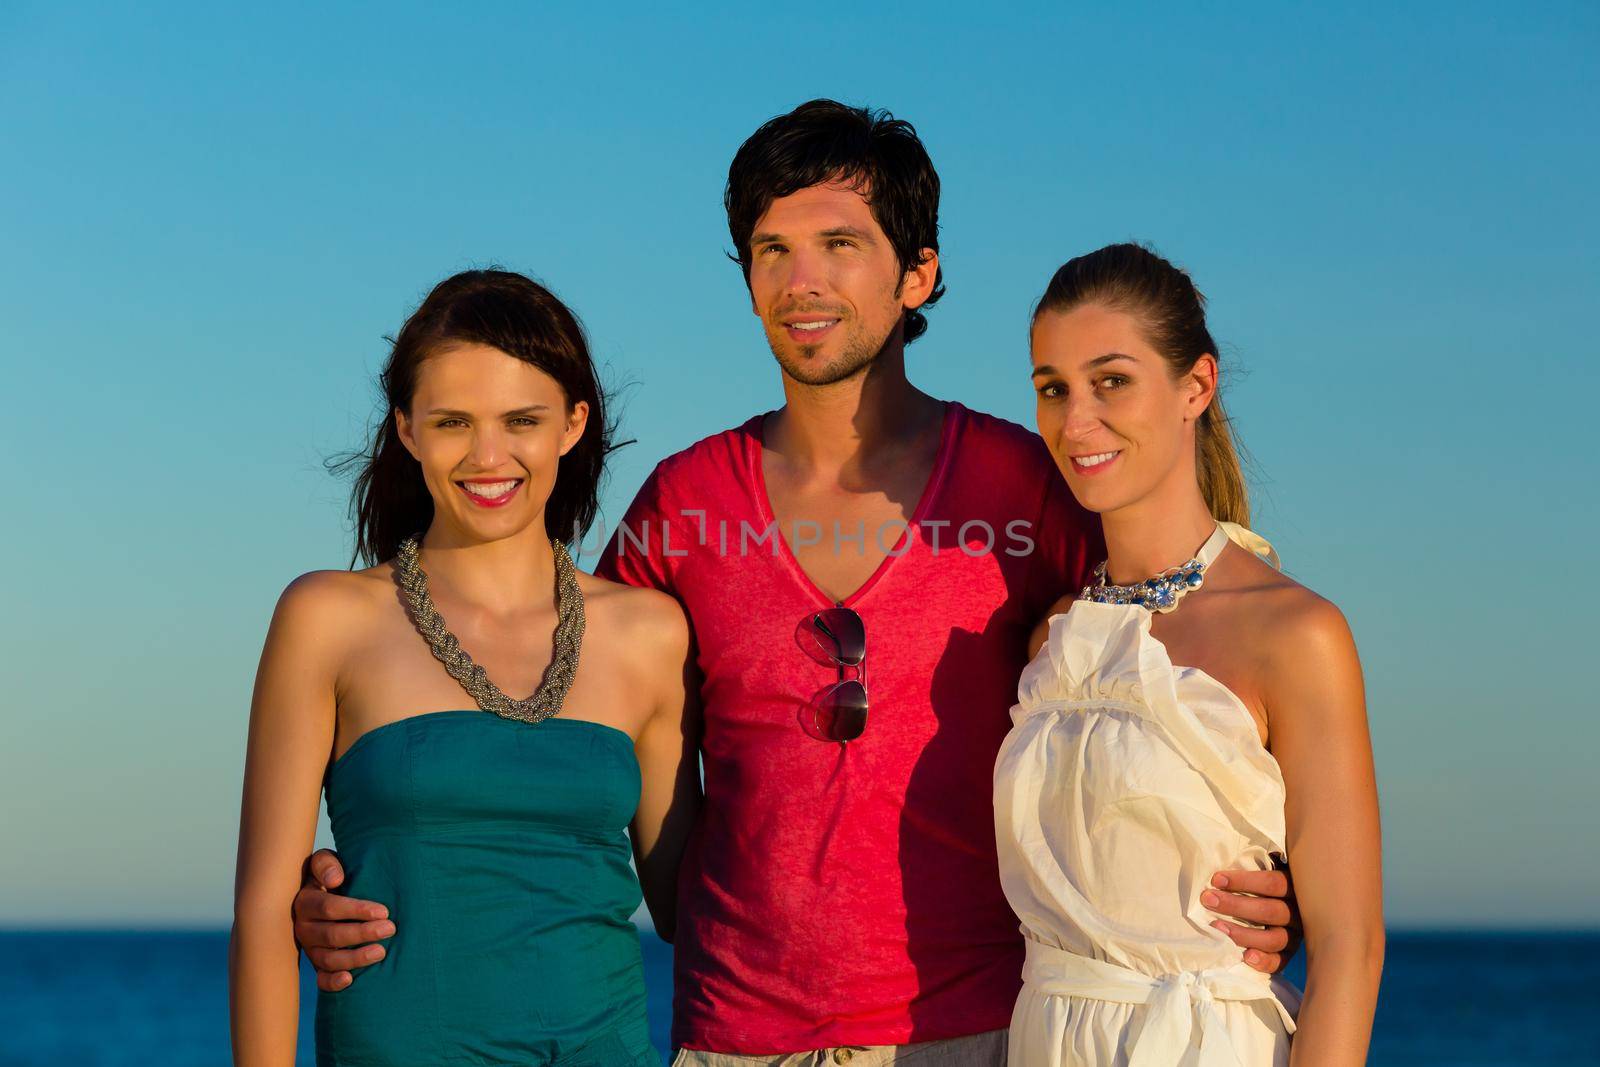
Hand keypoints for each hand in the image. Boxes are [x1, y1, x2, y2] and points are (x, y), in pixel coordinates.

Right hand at [292, 849, 394, 990]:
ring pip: (328, 959)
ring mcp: (309, 948)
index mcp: (305, 902)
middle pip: (332, 935)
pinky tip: (351, 979)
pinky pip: (320, 978)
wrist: (320, 893)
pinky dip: (333, 982)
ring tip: (381, 952)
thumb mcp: (323, 862)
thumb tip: (335, 880)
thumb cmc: (327, 876)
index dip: (357, 910)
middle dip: (363, 933)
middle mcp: (303, 928)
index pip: (330, 908)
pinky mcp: (316, 964)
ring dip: (355, 958)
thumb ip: (326, 865)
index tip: (383, 911)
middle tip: (390, 929)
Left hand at [1202, 867, 1302, 974]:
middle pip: (1270, 911)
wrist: (1297, 904)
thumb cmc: (1271, 879)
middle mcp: (1300, 912)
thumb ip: (1263, 858)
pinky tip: (1246, 957)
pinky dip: (1265, 962)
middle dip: (1235, 905)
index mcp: (1297, 886)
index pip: (1273, 883)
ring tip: (1216, 928)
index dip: (1244, 881)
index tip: (1216, 879)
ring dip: (1243, 934)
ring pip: (1273, 938)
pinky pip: (1281, 962)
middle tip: (1207, 899)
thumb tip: (1234, 846)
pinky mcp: (1290, 953)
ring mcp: (1296, 935)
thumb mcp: (1272, 864)